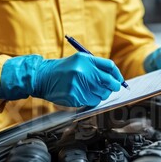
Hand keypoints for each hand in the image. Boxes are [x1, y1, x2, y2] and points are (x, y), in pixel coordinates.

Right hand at [0, 53, 123, 106]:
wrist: (42, 77)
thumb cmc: (62, 69)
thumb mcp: (78, 61)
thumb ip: (95, 67)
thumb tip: (114, 79)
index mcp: (86, 60)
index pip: (110, 67)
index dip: (117, 75)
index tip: (119, 80)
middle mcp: (83, 71)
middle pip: (109, 82)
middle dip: (113, 87)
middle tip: (112, 89)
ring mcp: (79, 84)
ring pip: (102, 94)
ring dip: (101, 95)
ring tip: (92, 91)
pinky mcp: (75, 96)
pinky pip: (92, 101)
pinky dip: (92, 100)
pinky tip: (84, 95)